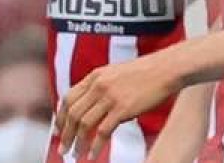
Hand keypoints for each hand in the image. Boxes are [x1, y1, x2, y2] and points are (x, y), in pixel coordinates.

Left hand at [54, 51, 182, 159]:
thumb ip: (100, 86)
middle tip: (63, 148)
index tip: (58, 131)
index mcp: (94, 76)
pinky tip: (92, 155)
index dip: (61, 117)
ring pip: (85, 124)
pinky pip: (102, 132)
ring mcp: (110, 97)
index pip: (68, 98)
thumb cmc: (144, 73)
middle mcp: (98, 85)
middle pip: (73, 113)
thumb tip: (90, 106)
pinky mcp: (123, 109)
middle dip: (65, 134)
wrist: (165, 69)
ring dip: (78, 143)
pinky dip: (95, 146)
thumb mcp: (115, 74)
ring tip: (75, 155)